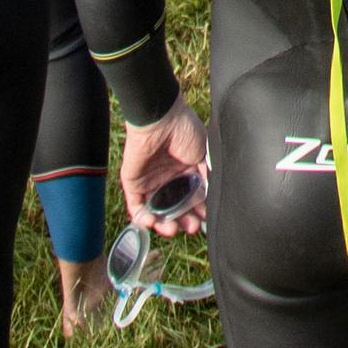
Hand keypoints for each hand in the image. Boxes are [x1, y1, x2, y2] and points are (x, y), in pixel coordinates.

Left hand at [117, 106, 211, 233]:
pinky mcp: (134, 183)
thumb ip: (208, 176)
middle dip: (183, 220)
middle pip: (175, 208)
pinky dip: (143, 218)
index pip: (192, 198)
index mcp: (186, 170)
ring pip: (156, 211)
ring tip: (172, 229)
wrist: (161, 118)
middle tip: (190, 227)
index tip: (204, 221)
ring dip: (164, 224)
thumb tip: (213, 197)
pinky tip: (154, 222)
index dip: (198, 211)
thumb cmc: (184, 130)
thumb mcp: (205, 153)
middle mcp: (168, 178)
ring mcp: (150, 181)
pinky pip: (136, 206)